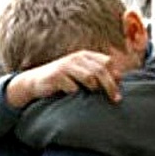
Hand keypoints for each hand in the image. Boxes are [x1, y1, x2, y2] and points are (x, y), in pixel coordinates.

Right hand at [6, 50, 121, 108]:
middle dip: (110, 86)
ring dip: (94, 89)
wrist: (35, 82)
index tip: (119, 90)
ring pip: (89, 77)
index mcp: (85, 56)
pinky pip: (73, 87)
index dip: (115, 76)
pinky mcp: (56, 76)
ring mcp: (65, 66)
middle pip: (100, 70)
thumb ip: (97, 73)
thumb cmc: (62, 80)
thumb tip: (119, 79)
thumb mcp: (80, 73)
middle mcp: (76, 58)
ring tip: (91, 96)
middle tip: (116, 100)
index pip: (107, 62)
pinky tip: (73, 97)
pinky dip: (76, 94)